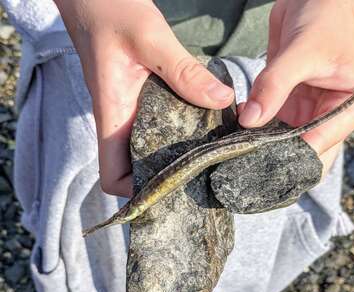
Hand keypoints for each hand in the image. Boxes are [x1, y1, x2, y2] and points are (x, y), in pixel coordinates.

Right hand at [54, 0, 233, 196]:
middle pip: (137, 166)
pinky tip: (209, 120)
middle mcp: (120, 116)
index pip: (114, 175)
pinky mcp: (141, 94)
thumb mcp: (151, 38)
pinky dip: (182, 125)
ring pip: (151, 144)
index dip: (137, 192)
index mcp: (113, 113)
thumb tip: (223, 101)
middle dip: (167, 175)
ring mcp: (130, 106)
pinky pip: (161, 119)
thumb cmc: (111, 10)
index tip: (173, 190)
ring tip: (215, 153)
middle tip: (208, 173)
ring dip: (178, 150)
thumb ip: (185, 72)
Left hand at [238, 0, 353, 171]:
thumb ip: (274, 87)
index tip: (255, 159)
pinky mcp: (298, 102)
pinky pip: (277, 122)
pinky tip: (240, 127)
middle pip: (307, 148)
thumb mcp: (300, 52)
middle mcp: (340, 113)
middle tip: (243, 158)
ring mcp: (317, 110)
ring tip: (238, 146)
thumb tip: (250, 121)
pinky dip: (260, 125)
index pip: (320, 143)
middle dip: (277, 154)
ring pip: (289, 139)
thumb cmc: (326, 15)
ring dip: (265, 141)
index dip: (288, 155)